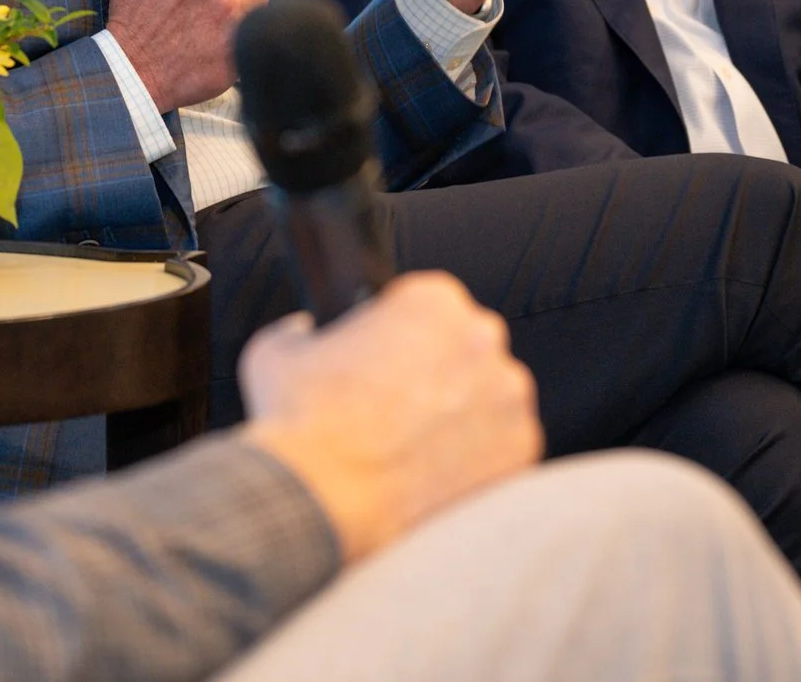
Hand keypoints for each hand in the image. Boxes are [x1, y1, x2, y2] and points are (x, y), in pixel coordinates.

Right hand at [240, 272, 539, 561]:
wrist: (322, 500)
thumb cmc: (301, 421)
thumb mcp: (279, 348)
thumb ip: (304, 329)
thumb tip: (307, 332)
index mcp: (433, 299)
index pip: (428, 305)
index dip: (401, 334)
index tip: (385, 361)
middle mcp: (483, 338)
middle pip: (466, 348)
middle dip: (437, 372)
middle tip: (396, 407)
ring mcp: (509, 398)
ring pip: (488, 399)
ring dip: (460, 416)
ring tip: (411, 447)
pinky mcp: (521, 452)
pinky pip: (501, 449)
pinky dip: (475, 461)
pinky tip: (432, 475)